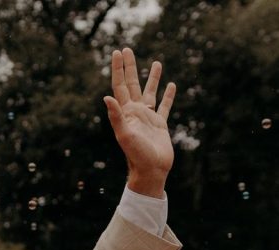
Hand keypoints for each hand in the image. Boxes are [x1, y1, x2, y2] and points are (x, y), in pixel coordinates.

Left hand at [104, 48, 176, 197]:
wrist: (150, 171)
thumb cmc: (136, 156)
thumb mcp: (124, 135)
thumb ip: (116, 117)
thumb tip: (106, 97)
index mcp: (126, 113)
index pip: (120, 86)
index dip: (118, 69)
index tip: (118, 52)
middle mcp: (135, 112)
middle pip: (132, 84)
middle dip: (130, 67)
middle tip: (128, 49)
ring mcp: (148, 118)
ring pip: (150, 92)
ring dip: (152, 78)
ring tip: (156, 62)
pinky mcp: (160, 125)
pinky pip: (165, 106)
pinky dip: (168, 96)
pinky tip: (172, 85)